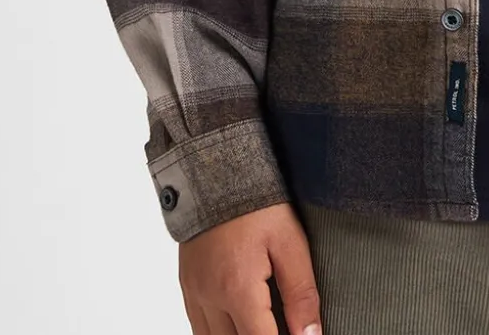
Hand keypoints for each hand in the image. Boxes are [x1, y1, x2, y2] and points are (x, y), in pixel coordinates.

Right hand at [179, 202, 322, 334]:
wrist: (217, 170)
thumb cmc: (256, 202)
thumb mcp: (290, 242)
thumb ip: (301, 293)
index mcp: (238, 288)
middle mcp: (210, 297)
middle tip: (283, 325)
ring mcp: (194, 293)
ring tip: (263, 323)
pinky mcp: (187, 285)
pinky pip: (198, 327)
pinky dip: (218, 333)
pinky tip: (239, 324)